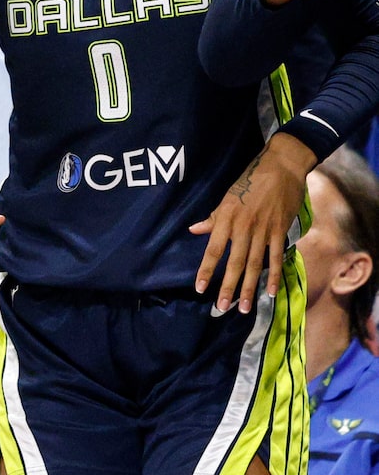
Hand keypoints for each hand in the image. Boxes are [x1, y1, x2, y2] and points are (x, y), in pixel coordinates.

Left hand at [192, 136, 311, 314]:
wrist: (281, 167)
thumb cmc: (250, 181)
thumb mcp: (226, 198)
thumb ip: (212, 218)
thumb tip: (193, 230)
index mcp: (226, 219)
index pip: (213, 250)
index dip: (206, 270)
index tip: (199, 288)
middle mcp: (243, 228)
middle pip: (234, 262)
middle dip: (228, 287)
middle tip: (222, 307)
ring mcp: (263, 230)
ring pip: (254, 264)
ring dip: (249, 287)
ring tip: (243, 307)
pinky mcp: (280, 230)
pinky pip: (276, 257)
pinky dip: (274, 275)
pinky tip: (270, 291)